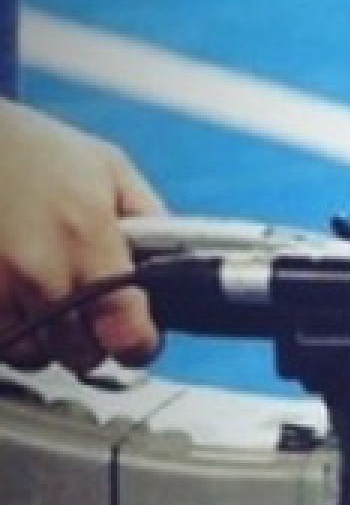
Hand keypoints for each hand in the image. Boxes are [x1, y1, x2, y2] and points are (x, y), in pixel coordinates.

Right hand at [0, 99, 166, 371]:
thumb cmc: (36, 148)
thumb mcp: (111, 171)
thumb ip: (150, 223)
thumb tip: (177, 267)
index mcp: (87, 239)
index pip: (125, 331)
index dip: (138, 344)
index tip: (139, 341)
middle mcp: (38, 269)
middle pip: (79, 353)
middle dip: (93, 341)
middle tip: (92, 317)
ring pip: (30, 355)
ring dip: (46, 341)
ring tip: (48, 306)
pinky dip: (7, 332)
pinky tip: (14, 302)